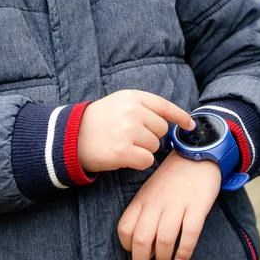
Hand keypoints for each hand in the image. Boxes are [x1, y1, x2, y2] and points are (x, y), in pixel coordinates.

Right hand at [77, 91, 193, 172]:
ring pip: (155, 146)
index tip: (190, 125)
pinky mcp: (123, 151)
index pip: (164, 106)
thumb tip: (171, 122)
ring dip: (144, 150)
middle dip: (151, 136)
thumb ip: (144, 108)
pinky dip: (139, 162)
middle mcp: (132, 112)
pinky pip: (147, 160)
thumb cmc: (98, 121)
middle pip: (161, 130)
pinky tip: (124, 157)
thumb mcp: (119, 103)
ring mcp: (128, 131)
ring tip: (124, 145)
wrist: (69, 137)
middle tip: (131, 137)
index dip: (180, 117)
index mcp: (133, 97)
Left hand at [117, 152, 221, 259]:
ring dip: (163, 259)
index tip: (136, 256)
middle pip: (142, 239)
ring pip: (165, 239)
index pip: (125, 229)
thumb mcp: (150, 191)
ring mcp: (178, 204)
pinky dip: (185, 251)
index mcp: (143, 200)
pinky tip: (182, 259)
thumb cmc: (172, 178)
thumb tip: (146, 245)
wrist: (197, 154)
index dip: (127, 248)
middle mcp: (157, 204)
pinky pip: (190, 233)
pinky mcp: (198, 206)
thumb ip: (145, 213)